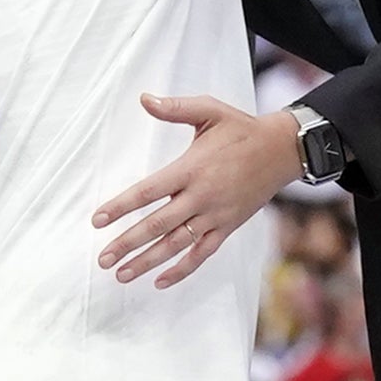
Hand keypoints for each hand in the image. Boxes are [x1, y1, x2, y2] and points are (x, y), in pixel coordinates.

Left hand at [92, 95, 304, 287]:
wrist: (282, 150)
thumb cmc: (242, 129)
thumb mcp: (210, 111)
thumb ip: (175, 108)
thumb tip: (144, 99)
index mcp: (192, 168)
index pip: (149, 191)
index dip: (121, 206)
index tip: (97, 220)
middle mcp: (202, 196)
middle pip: (158, 225)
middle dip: (128, 244)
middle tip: (103, 258)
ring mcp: (216, 215)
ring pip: (177, 244)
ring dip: (148, 261)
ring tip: (122, 274)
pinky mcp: (228, 226)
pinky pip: (203, 253)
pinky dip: (183, 269)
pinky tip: (160, 281)